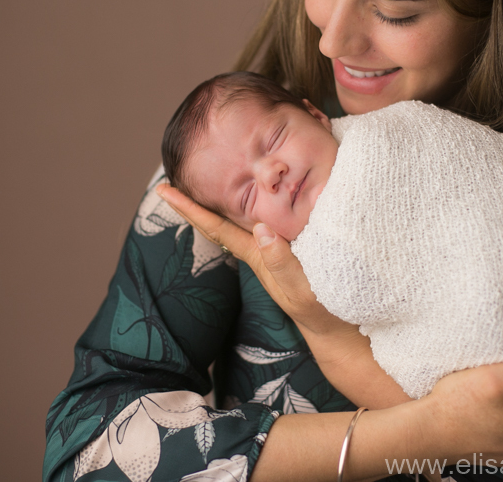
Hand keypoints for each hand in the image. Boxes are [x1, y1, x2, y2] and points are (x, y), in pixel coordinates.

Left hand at [155, 184, 352, 337]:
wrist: (338, 325)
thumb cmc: (321, 308)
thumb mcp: (301, 288)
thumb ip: (281, 262)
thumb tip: (259, 229)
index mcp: (256, 255)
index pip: (216, 228)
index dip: (190, 209)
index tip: (165, 190)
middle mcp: (259, 248)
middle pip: (220, 220)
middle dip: (195, 199)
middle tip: (170, 176)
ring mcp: (273, 247)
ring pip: (239, 217)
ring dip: (219, 199)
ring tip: (201, 177)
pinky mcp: (290, 244)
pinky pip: (263, 217)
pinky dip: (252, 201)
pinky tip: (251, 191)